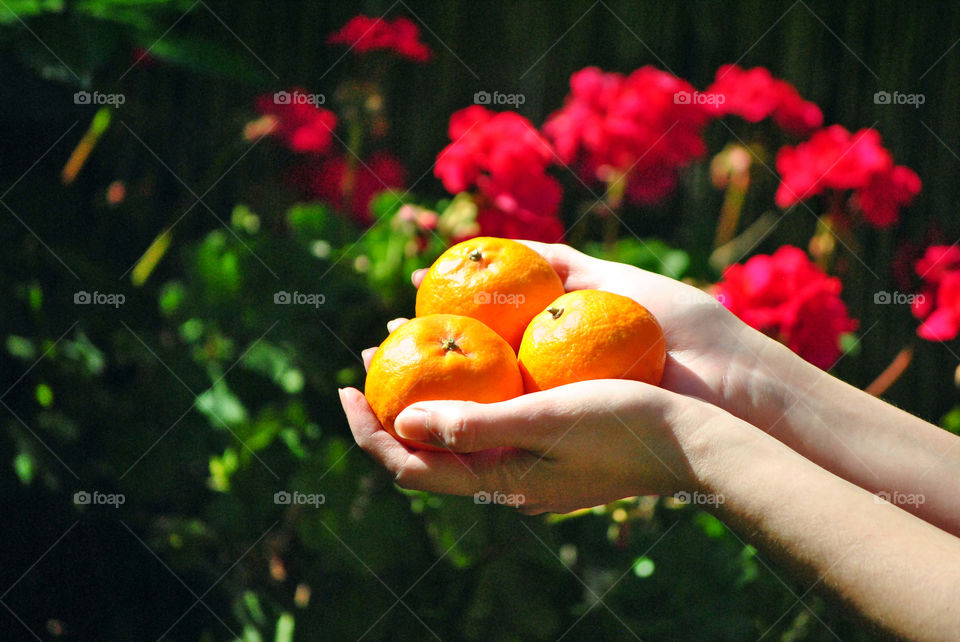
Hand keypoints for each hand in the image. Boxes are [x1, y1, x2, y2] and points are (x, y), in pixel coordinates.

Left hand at [340, 379, 728, 513]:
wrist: (695, 441)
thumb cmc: (624, 425)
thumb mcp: (544, 420)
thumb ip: (473, 426)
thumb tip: (401, 425)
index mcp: (500, 482)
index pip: (410, 467)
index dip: (367, 431)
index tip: (343, 385)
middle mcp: (508, 481)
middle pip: (427, 450)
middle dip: (387, 409)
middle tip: (364, 359)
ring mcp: (530, 467)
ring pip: (458, 433)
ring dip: (425, 397)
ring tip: (404, 352)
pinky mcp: (551, 446)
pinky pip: (490, 422)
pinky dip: (465, 394)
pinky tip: (471, 360)